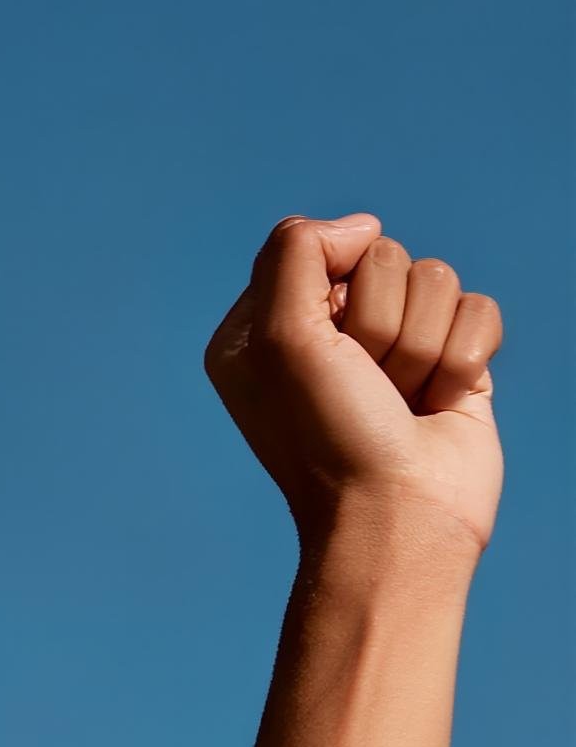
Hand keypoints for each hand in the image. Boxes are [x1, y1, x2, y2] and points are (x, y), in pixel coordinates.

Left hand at [208, 215, 503, 558]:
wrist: (397, 519)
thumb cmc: (330, 438)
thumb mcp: (279, 338)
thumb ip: (296, 252)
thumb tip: (362, 228)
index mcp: (269, 328)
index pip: (318, 244)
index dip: (332, 288)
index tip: (322, 351)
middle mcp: (330, 334)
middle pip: (384, 256)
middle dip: (380, 324)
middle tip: (367, 387)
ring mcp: (395, 348)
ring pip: (436, 279)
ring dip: (420, 347)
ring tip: (402, 402)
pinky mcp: (451, 361)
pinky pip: (478, 307)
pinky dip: (464, 356)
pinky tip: (441, 403)